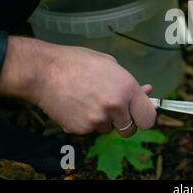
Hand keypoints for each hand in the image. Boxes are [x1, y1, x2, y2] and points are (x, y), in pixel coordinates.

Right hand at [0, 37, 155, 137]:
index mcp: (127, 89)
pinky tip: (76, 105)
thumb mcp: (111, 65)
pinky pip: (90, 130)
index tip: (138, 115)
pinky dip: (85, 121)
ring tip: (88, 99)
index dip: (144, 117)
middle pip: (130, 130)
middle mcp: (116, 107)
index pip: (148, 118)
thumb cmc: (79, 62)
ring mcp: (97, 120)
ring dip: (103, 120)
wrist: (44, 71)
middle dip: (125, 123)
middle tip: (113, 110)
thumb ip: (130, 83)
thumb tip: (147, 91)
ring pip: (108, 129)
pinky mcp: (80, 129)